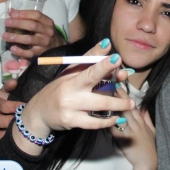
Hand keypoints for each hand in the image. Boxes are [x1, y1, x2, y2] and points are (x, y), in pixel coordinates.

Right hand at [0, 78, 19, 147]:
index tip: (24, 106)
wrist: (0, 109)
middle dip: (9, 121)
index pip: (2, 105)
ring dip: (1, 135)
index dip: (12, 106)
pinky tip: (0, 146)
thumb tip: (14, 81)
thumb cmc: (6, 100)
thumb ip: (9, 86)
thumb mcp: (6, 91)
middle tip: (20, 123)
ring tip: (12, 136)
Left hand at [3, 10, 66, 58]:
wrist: (57, 47)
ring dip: (16, 37)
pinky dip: (20, 51)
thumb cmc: (46, 32)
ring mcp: (44, 43)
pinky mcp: (41, 53)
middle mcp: (47, 32)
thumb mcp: (42, 23)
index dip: (23, 13)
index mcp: (48, 22)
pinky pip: (29, 53)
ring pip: (29, 39)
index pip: (36, 15)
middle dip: (18, 23)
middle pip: (32, 26)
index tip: (11, 13)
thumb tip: (11, 12)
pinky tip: (12, 48)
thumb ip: (28, 17)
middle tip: (6, 22)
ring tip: (5, 36)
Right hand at [13, 40, 135, 153]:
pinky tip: (117, 118)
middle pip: (93, 82)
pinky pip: (94, 123)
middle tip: (128, 77)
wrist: (39, 112)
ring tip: (130, 104)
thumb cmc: (59, 89)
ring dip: (118, 104)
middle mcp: (70, 90)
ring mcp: (70, 107)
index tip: (116, 57)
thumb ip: (89, 61)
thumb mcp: (70, 72)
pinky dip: (108, 121)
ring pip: (99, 105)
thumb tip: (107, 46)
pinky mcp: (71, 122)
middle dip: (113, 80)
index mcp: (71, 76)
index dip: (102, 62)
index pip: (88, 66)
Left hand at [109, 86, 156, 169]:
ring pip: (121, 116)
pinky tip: (102, 118)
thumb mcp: (152, 131)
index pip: (132, 105)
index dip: (125, 95)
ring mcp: (131, 132)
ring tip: (103, 97)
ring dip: (112, 107)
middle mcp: (137, 124)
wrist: (150, 165)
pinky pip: (116, 131)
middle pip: (126, 107)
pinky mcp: (125, 142)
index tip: (118, 85)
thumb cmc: (150, 148)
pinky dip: (109, 124)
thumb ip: (147, 118)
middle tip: (109, 84)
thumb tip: (144, 107)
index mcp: (142, 121)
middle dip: (117, 96)